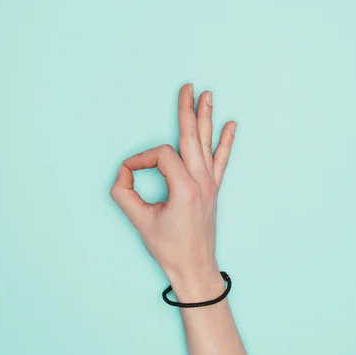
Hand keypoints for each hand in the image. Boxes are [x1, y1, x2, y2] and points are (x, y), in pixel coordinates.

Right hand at [110, 83, 236, 300]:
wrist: (195, 268)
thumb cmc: (170, 248)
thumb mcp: (140, 222)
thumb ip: (124, 194)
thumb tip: (123, 174)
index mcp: (184, 187)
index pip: (161, 155)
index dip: (141, 159)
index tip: (128, 174)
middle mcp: (201, 181)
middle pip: (191, 137)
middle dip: (187, 110)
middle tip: (187, 87)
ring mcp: (210, 184)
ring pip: (206, 143)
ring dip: (205, 118)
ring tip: (207, 95)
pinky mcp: (213, 189)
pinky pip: (221, 160)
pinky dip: (226, 142)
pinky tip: (232, 126)